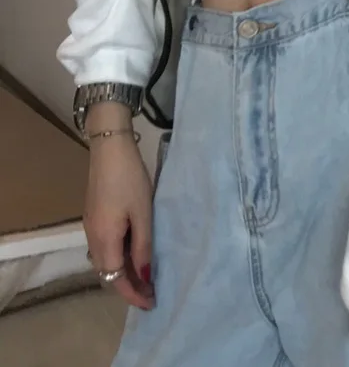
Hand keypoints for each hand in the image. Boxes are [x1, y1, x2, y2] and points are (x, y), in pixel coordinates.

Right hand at [83, 109, 154, 309]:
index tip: (152, 303)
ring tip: (148, 276)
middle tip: (153, 292)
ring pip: (106, 261)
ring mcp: (91, 227)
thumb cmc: (130, 180)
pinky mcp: (94, 217)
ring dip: (124, 273)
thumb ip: (144, 246)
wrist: (110, 150)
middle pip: (108, 274)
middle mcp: (93, 238)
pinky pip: (106, 248)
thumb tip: (146, 276)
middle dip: (129, 287)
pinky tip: (136, 253)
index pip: (116, 279)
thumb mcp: (143, 213)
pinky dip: (120, 258)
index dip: (133, 294)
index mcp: (105, 240)